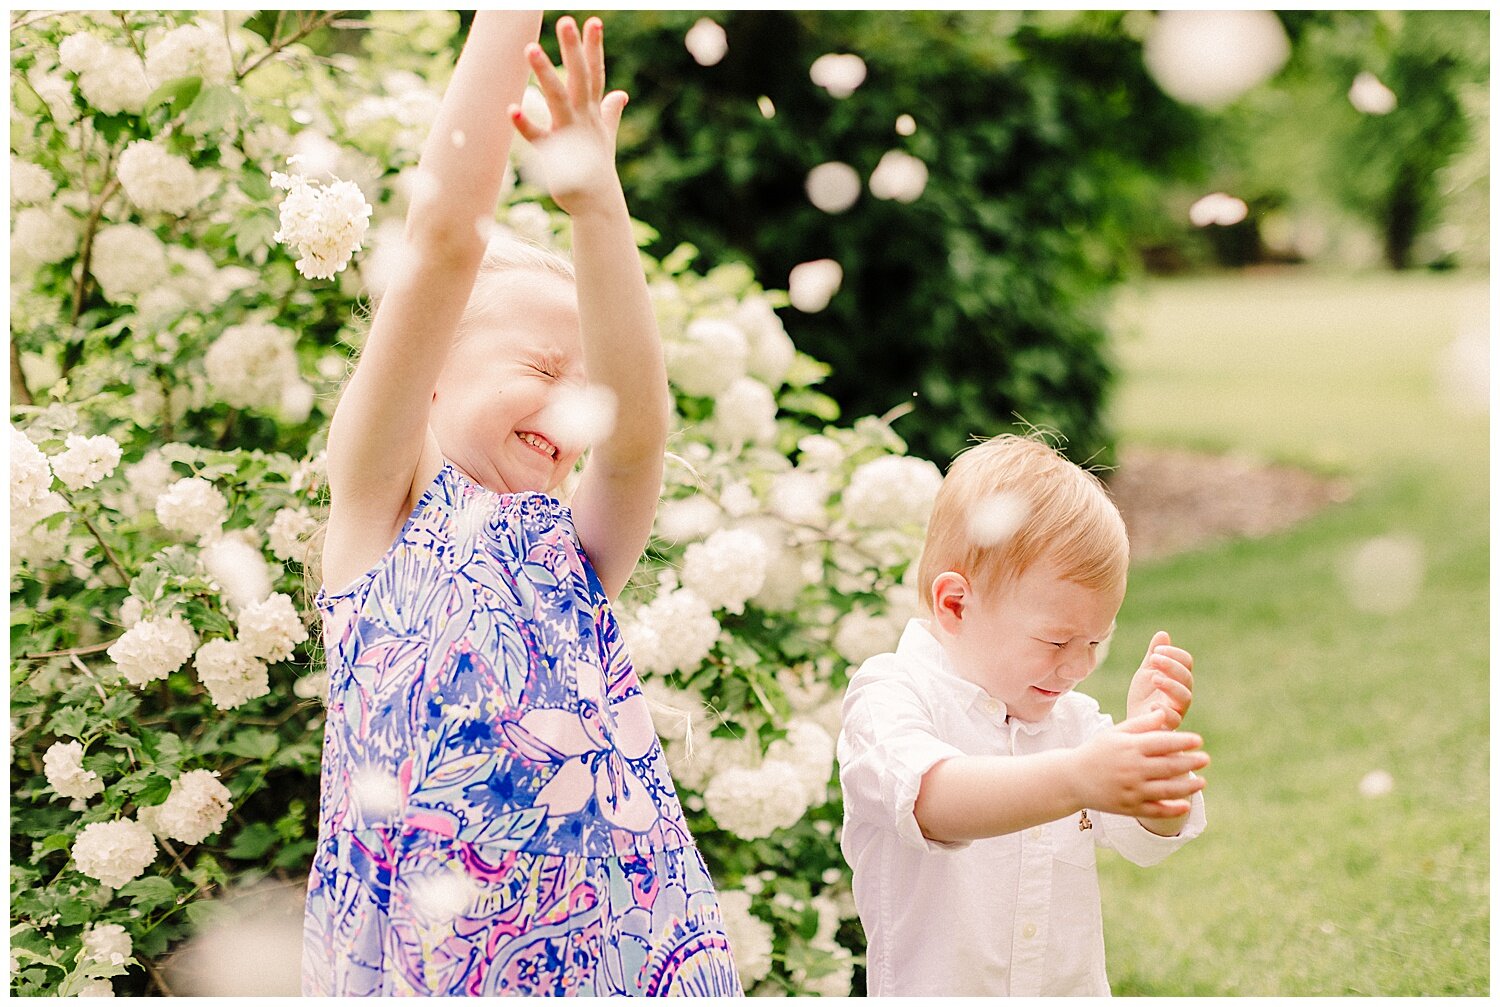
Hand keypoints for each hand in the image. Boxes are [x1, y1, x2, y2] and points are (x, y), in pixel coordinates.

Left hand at [510, 16, 627, 216]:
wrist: (597, 204)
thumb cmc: (599, 168)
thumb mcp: (606, 135)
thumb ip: (610, 111)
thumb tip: (621, 95)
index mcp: (592, 111)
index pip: (594, 73)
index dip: (594, 47)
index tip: (592, 21)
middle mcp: (583, 118)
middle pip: (580, 77)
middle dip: (573, 49)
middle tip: (566, 21)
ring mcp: (570, 134)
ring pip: (558, 98)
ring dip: (545, 73)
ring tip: (530, 48)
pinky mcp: (555, 155)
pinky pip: (538, 138)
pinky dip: (525, 125)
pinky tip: (511, 109)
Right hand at [1070, 710, 1208, 819]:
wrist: (1072, 779)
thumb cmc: (1097, 751)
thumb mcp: (1115, 733)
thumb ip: (1141, 725)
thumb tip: (1164, 714)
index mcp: (1130, 748)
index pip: (1163, 743)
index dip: (1183, 742)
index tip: (1199, 741)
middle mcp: (1132, 769)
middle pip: (1169, 767)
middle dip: (1191, 763)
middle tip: (1206, 759)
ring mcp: (1131, 790)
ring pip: (1167, 790)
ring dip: (1188, 787)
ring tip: (1202, 782)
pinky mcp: (1129, 807)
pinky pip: (1155, 811)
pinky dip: (1172, 810)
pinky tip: (1185, 805)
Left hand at [1126, 630, 1194, 728]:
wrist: (1133, 721)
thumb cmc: (1144, 697)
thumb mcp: (1146, 672)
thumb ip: (1155, 656)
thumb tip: (1163, 634)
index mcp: (1178, 679)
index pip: (1186, 663)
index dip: (1174, 654)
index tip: (1155, 651)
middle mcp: (1182, 693)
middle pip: (1187, 678)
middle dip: (1171, 666)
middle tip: (1153, 659)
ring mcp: (1178, 710)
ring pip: (1185, 697)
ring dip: (1171, 685)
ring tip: (1154, 677)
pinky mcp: (1168, 726)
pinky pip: (1174, 720)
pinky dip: (1165, 712)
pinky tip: (1152, 705)